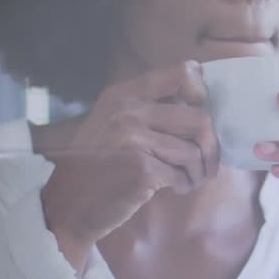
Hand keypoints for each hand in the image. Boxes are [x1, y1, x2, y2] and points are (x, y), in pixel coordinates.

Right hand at [39, 61, 218, 269]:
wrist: (67, 206)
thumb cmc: (97, 166)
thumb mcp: (112, 123)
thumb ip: (147, 108)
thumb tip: (202, 101)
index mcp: (123, 94)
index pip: (182, 73)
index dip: (202, 93)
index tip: (201, 115)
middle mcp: (127, 111)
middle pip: (200, 118)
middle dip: (211, 146)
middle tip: (208, 164)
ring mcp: (132, 139)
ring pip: (194, 151)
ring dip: (198, 171)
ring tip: (189, 179)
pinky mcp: (140, 169)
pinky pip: (181, 175)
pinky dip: (184, 185)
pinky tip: (174, 188)